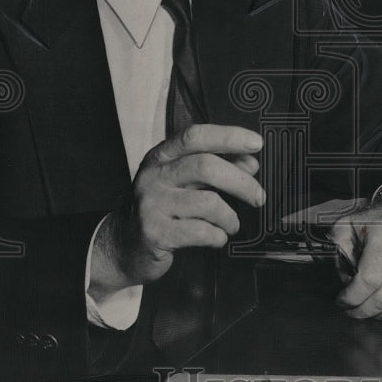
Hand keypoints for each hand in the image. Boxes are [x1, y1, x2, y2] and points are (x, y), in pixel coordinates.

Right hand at [90, 124, 264, 294]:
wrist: (123, 245)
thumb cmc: (161, 209)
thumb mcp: (183, 182)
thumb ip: (215, 168)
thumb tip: (250, 163)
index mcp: (161, 157)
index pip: (195, 136)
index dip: (228, 136)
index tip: (256, 143)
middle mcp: (154, 175)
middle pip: (205, 166)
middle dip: (241, 182)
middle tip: (258, 196)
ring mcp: (152, 204)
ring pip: (208, 202)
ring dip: (229, 217)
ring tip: (230, 224)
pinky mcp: (155, 232)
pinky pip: (200, 232)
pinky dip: (217, 236)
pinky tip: (216, 237)